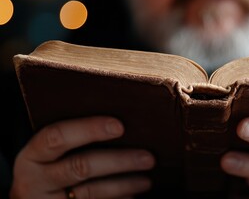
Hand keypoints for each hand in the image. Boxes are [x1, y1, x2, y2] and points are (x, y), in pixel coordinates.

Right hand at [10, 116, 154, 198]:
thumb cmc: (48, 170)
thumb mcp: (48, 156)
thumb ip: (72, 141)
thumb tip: (120, 126)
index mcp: (31, 157)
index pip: (56, 137)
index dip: (88, 129)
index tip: (119, 126)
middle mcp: (34, 181)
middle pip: (81, 167)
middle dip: (119, 161)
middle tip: (148, 158)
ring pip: (92, 192)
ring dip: (124, 185)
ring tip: (146, 180)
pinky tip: (132, 196)